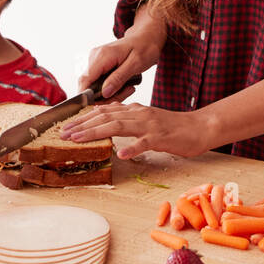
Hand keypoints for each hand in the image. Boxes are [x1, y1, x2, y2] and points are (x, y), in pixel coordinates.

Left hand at [58, 102, 212, 159]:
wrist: (200, 127)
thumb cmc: (173, 127)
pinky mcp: (162, 137)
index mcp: (135, 110)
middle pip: (105, 117)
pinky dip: (133, 147)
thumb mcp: (146, 120)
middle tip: (63, 133)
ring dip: (96, 133)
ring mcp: (150, 125)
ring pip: (119, 126)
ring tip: (79, 140)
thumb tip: (107, 119)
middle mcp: (139, 114)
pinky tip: (121, 153)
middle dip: (82, 125)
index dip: (83, 119)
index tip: (66, 126)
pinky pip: (145, 142)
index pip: (104, 112)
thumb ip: (128, 119)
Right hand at [77, 14, 165, 101]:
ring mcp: (95, 60)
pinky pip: (99, 82)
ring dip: (111, 93)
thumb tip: (104, 93)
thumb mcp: (135, 64)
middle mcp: (95, 57)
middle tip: (127, 93)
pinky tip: (125, 85)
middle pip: (89, 86)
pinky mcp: (99, 64)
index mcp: (102, 56)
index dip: (88, 97)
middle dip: (106, 97)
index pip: (85, 80)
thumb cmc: (144, 47)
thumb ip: (119, 78)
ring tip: (129, 88)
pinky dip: (111, 87)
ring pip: (94, 86)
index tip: (102, 106)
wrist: (146, 37)